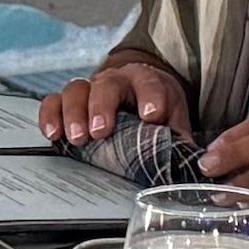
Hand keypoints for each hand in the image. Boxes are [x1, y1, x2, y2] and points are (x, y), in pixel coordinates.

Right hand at [36, 51, 190, 151]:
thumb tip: (198, 168)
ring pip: (77, 90)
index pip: (150, 85)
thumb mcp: (175, 122)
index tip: (150, 115)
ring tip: (78, 139)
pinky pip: (53, 102)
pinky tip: (53, 134)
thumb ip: (181, 142)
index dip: (150, 97)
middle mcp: (117, 81)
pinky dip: (50, 116)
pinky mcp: (69, 101)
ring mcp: (90, 89)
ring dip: (74, 114)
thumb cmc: (157, 110)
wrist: (139, 92)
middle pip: (106, 85)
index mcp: (148, 82)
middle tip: (101, 131)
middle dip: (102, 107)